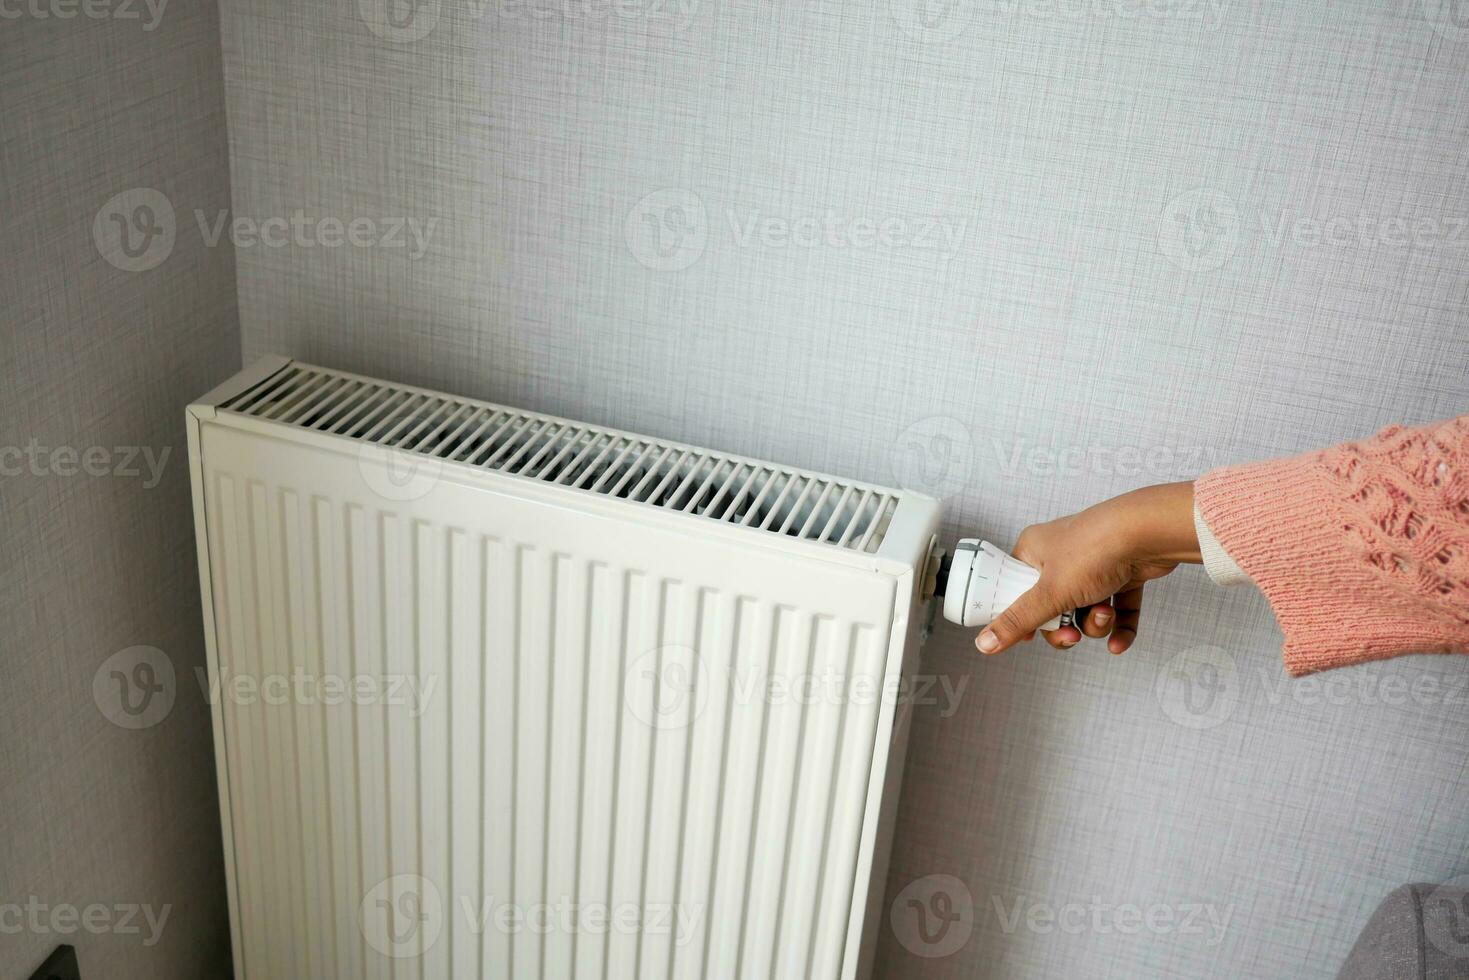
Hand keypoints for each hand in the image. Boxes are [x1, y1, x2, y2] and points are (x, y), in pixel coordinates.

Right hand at [975, 481, 1202, 656]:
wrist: (1149, 533)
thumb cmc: (1095, 548)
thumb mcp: (1049, 593)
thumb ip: (1018, 621)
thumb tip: (984, 644)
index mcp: (1034, 551)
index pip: (1016, 590)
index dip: (1024, 616)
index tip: (1031, 635)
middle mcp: (1061, 556)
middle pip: (1053, 607)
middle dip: (1066, 626)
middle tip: (1071, 633)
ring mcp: (1093, 565)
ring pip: (1085, 611)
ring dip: (1095, 623)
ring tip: (1104, 613)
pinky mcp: (1122, 574)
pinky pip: (1116, 610)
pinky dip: (1118, 627)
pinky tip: (1118, 642)